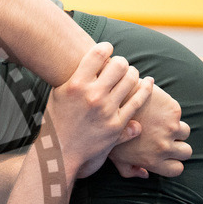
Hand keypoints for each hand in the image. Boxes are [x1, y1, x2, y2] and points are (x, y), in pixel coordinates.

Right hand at [47, 43, 151, 179]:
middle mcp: (91, 95)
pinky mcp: (117, 124)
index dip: (106, 48)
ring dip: (133, 74)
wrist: (57, 155)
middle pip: (118, 64)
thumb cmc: (55, 125)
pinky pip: (138, 100)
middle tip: (120, 66)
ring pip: (131, 79)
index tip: (108, 49)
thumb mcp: (58, 98)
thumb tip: (96, 64)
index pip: (98, 54)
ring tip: (131, 75)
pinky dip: (146, 88)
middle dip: (121, 62)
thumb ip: (75, 81)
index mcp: (74, 85)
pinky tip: (148, 83)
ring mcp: (105, 110)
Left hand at [107, 84, 191, 177]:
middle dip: (179, 147)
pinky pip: (178, 115)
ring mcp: (171, 128)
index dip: (174, 164)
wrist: (113, 102)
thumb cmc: (110, 132)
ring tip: (161, 124)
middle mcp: (164, 146)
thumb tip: (145, 174)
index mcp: (152, 160)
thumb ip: (129, 170)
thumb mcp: (115, 157)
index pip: (177, 170)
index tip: (169, 157)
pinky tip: (154, 109)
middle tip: (167, 140)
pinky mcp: (173, 110)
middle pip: (186, 152)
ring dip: (176, 129)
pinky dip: (169, 113)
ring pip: (184, 132)